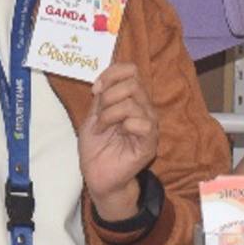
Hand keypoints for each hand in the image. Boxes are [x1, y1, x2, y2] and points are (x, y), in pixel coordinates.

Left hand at [77, 62, 158, 220]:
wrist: (97, 174)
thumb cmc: (96, 147)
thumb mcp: (93, 115)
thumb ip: (102, 96)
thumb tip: (105, 80)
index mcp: (131, 99)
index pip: (130, 70)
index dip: (111, 74)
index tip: (95, 90)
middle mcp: (143, 108)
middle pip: (132, 83)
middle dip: (108, 97)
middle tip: (99, 116)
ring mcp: (149, 124)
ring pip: (132, 103)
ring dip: (109, 115)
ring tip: (103, 129)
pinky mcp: (150, 143)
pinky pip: (143, 124)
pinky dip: (125, 125)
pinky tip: (118, 136)